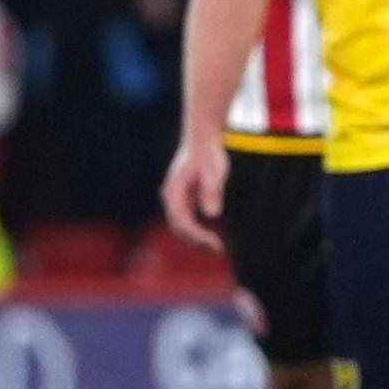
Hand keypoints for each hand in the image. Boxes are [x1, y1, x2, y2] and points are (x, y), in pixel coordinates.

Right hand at [159, 133, 230, 251]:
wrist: (202, 139)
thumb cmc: (209, 154)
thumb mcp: (215, 172)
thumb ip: (212, 192)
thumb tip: (213, 214)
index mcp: (174, 191)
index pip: (181, 222)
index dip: (196, 236)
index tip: (214, 244)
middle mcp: (171, 197)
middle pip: (178, 228)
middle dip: (196, 241)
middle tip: (218, 249)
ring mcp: (175, 199)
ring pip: (180, 227)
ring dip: (196, 239)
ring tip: (216, 247)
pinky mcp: (182, 199)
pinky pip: (186, 222)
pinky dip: (196, 232)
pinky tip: (211, 238)